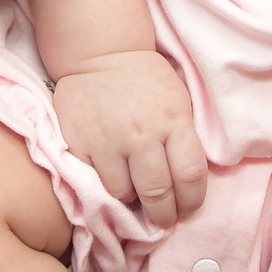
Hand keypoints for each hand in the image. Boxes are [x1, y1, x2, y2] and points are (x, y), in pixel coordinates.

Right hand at [53, 49, 207, 227]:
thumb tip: (187, 185)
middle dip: (163, 215)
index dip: (192, 201)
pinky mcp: (79, 143)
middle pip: (157, 194)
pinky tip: (110, 178)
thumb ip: (183, 138)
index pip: (190, 176)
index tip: (187, 208)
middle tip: (163, 219)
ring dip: (130, 199)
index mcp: (173, 120)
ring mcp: (108, 140)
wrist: (100, 52)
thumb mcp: (178, 101)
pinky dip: (103, 186)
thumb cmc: (147, 79)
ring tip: (133, 192)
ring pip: (123, 194)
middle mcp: (142, 134)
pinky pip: (94, 182)